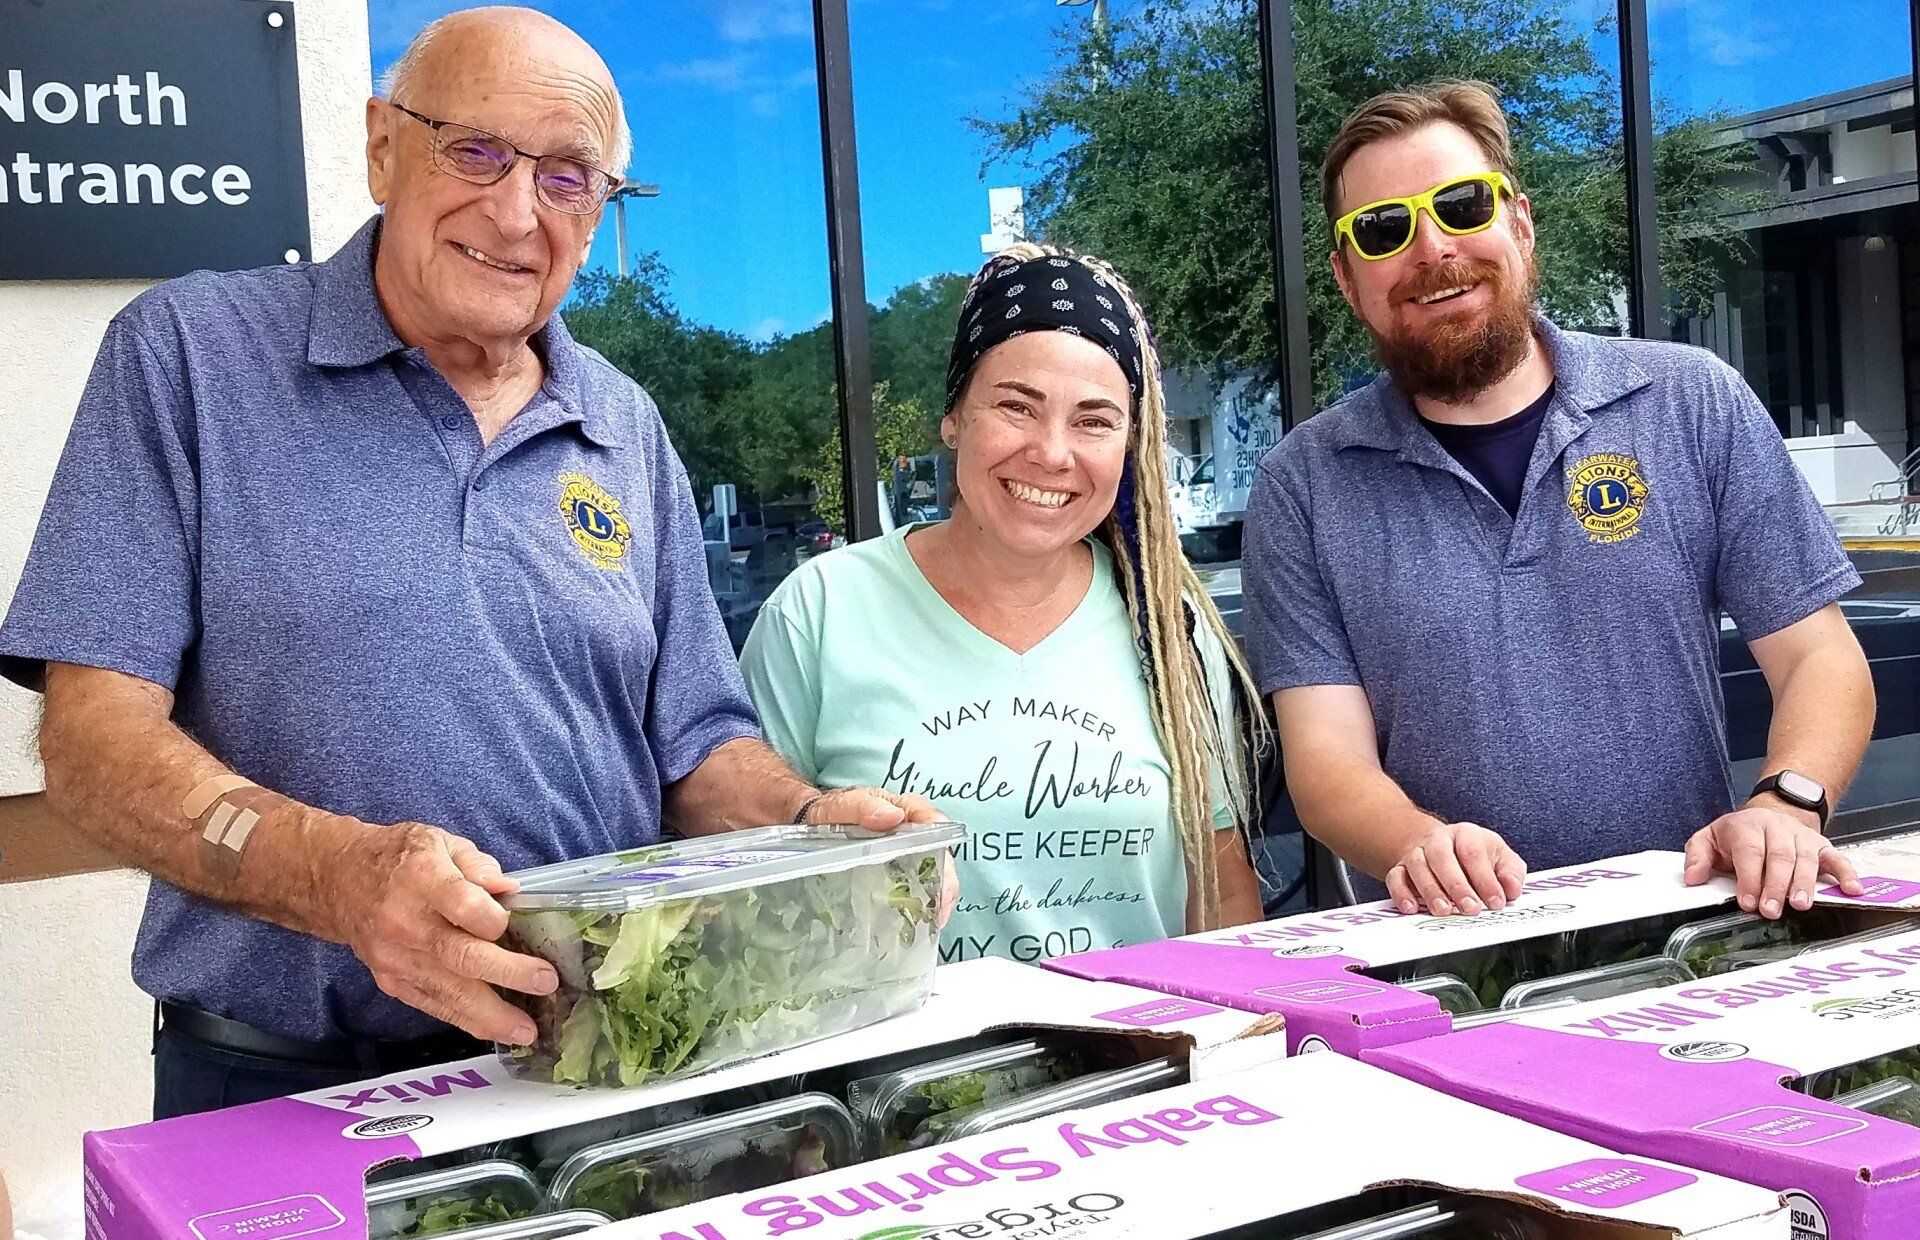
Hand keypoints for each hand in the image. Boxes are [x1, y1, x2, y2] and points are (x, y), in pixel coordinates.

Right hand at [325, 821, 556, 1043]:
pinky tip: (494, 1029)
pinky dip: (465, 1019)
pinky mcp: (392, 981)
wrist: (338, 881)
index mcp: (423, 878)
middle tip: (546, 983)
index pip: (464, 905)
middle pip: (461, 956)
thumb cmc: (400, 858)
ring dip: (491, 1015)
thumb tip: (510, 891)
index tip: (514, 924)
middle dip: (508, 974)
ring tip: (526, 1030)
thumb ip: (478, 865)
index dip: (494, 920)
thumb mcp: (440, 841)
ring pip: (448, 991)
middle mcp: (407, 922)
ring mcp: (397, 958)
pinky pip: (432, 1004)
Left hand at [799, 789, 957, 926]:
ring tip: (929, 925)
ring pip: (932, 874)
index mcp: (906, 809)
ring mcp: (908, 854)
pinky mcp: (897, 872)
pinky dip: (917, 905)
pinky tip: (914, 924)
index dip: (943, 848)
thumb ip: (864, 807)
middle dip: (945, 884)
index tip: (944, 876)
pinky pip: (914, 887)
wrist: (812, 822)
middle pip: (940, 855)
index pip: (935, 824)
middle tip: (939, 912)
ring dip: (934, 899)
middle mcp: (914, 833)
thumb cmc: (833, 810)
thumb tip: (892, 816)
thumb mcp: (844, 804)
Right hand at [1386, 822, 1526, 916]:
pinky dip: (1401, 893)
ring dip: (1430, 891)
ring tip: (1443, 911)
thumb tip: (1512, 888)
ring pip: (1418, 867)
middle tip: (1470, 909)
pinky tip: (1412, 908)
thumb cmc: (1474, 856)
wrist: (1440, 846)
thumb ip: (1511, 872)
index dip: (1485, 878)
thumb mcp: (1500, 857)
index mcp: (1465, 834)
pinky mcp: (1400, 868)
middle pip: (1442, 857)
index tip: (1496, 902)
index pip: (1473, 852)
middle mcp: (1438, 840)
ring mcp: (1417, 853)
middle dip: (1457, 886)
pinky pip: (1395, 878)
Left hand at [1684, 806, 1863, 917]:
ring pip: (1806, 858)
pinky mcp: (1822, 846)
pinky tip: (1852, 890)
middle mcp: (1777, 828)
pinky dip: (1846, 874)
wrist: (1768, 815)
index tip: (1748, 902)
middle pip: (1779, 856)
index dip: (1749, 877)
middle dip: (1775, 885)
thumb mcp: (1709, 838)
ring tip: (1800, 904)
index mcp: (1746, 827)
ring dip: (1804, 883)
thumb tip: (1693, 877)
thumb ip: (1697, 856)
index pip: (1749, 851)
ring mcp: (1802, 837)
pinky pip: (1837, 859)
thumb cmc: (1737, 835)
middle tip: (1771, 910)